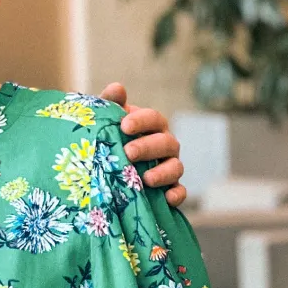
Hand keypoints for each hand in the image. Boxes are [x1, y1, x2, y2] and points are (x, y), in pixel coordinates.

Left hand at [99, 82, 186, 207]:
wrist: (107, 165)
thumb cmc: (109, 136)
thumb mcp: (107, 120)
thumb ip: (110, 104)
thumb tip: (117, 88)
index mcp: (152, 125)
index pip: (154, 118)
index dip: (142, 121)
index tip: (124, 126)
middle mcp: (165, 145)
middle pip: (166, 143)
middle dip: (149, 147)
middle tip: (129, 152)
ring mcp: (169, 166)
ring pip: (176, 167)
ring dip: (163, 172)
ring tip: (146, 179)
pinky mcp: (169, 188)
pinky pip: (180, 192)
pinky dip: (177, 195)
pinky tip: (166, 198)